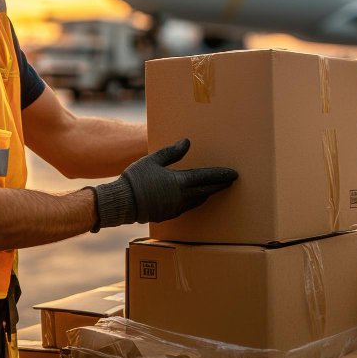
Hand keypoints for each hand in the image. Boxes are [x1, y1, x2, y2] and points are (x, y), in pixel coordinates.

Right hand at [90, 139, 236, 230]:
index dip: (221, 175)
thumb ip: (172, 152)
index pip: (207, 178)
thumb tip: (187, 142)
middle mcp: (182, 197)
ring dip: (208, 194)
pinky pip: (188, 207)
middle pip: (207, 191)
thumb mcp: (153, 160)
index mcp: (180, 182)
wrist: (122, 202)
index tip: (234, 174)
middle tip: (230, 182)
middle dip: (219, 186)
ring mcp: (176, 208)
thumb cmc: (136, 179)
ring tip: (215, 189)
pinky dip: (196, 201)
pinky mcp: (169, 215)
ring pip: (198, 201)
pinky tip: (195, 198)